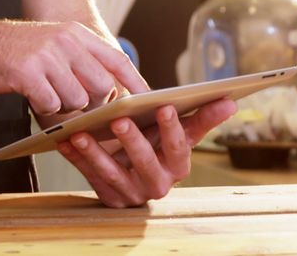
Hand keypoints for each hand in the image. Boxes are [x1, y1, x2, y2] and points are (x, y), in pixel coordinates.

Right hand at [0, 21, 148, 115]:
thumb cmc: (16, 52)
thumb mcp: (53, 44)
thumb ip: (82, 60)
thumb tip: (112, 89)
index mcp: (75, 33)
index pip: (116, 59)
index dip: (134, 82)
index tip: (146, 100)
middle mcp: (65, 41)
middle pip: (102, 86)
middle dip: (94, 103)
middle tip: (74, 101)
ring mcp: (47, 56)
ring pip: (78, 100)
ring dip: (65, 106)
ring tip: (46, 92)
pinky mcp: (28, 73)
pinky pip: (51, 105)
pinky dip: (44, 107)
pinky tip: (31, 94)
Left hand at [57, 99, 237, 207]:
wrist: (136, 170)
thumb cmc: (160, 143)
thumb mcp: (180, 132)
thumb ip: (203, 116)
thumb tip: (231, 100)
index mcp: (179, 165)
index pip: (179, 148)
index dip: (173, 129)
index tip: (165, 107)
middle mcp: (158, 183)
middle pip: (145, 162)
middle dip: (132, 140)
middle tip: (119, 118)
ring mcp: (132, 192)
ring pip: (113, 173)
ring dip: (96, 152)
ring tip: (81, 132)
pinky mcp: (109, 197)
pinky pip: (89, 176)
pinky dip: (76, 158)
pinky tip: (64, 140)